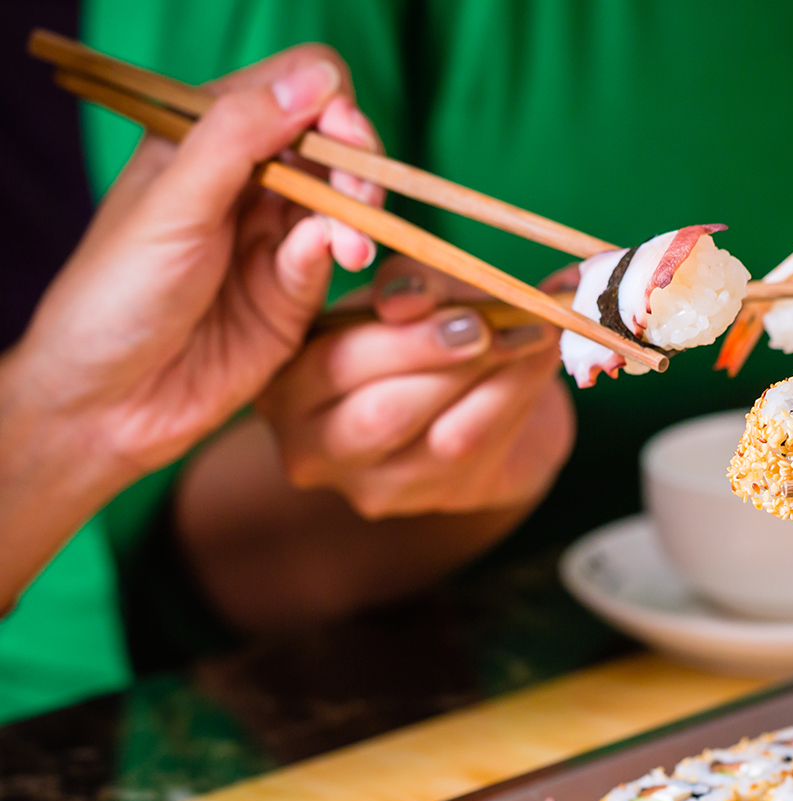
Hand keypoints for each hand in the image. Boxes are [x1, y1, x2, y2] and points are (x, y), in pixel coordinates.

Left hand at [0, 44, 380, 607]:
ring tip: (349, 249)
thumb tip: (318, 80)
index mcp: (206, 140)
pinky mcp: (295, 294)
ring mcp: (274, 239)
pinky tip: (333, 264)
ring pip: (346, 200)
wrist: (109, 403)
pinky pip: (334, 257)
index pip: (291, 89)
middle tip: (358, 199)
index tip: (338, 134)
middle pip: (332, 143)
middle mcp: (246, 183)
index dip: (326, 103)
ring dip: (359, 214)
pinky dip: (340, 253)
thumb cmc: (117, 296)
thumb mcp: (175, 203)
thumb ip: (241, 136)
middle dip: (356, 163)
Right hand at [256, 256, 573, 518]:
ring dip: (494, 379)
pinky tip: (539, 363)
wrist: (478, 399)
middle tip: (490, 321)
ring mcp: (366, 482)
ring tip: (534, 332)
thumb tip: (408, 298)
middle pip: (381, 411)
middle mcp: (310, 442)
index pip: (329, 359)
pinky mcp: (423, 500)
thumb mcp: (412, 295)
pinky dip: (515, 398)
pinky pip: (478, 450)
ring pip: (437, 438)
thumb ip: (411, 287)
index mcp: (286, 377)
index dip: (391, 332)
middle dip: (441, 359)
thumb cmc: (429, 334)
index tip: (436, 298)